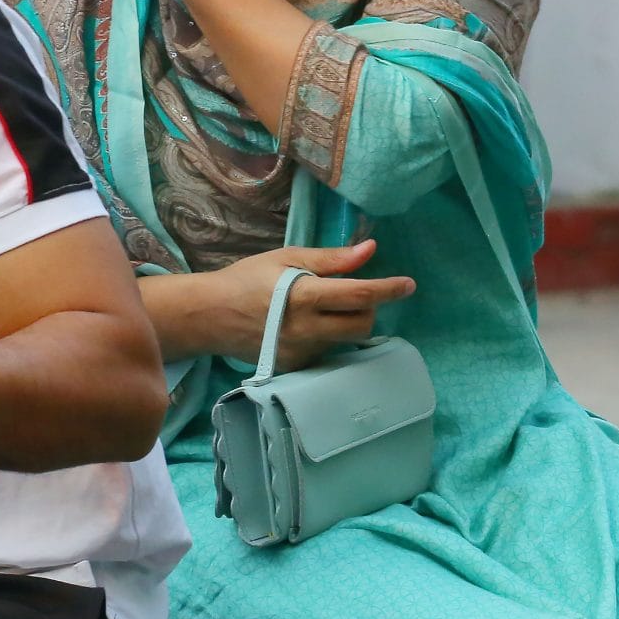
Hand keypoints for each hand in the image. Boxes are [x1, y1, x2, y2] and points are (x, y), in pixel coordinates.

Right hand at [208, 241, 415, 370]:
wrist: (210, 316)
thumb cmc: (247, 279)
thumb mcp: (286, 259)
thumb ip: (330, 259)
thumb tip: (369, 250)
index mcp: (304, 296)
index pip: (359, 296)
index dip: (388, 290)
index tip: (408, 284)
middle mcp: (306, 329)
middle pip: (362, 324)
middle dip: (369, 308)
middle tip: (355, 294)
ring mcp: (302, 352)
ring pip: (346, 341)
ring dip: (348, 323)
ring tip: (324, 309)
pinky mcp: (296, 367)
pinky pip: (327, 352)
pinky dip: (326, 337)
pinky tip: (304, 327)